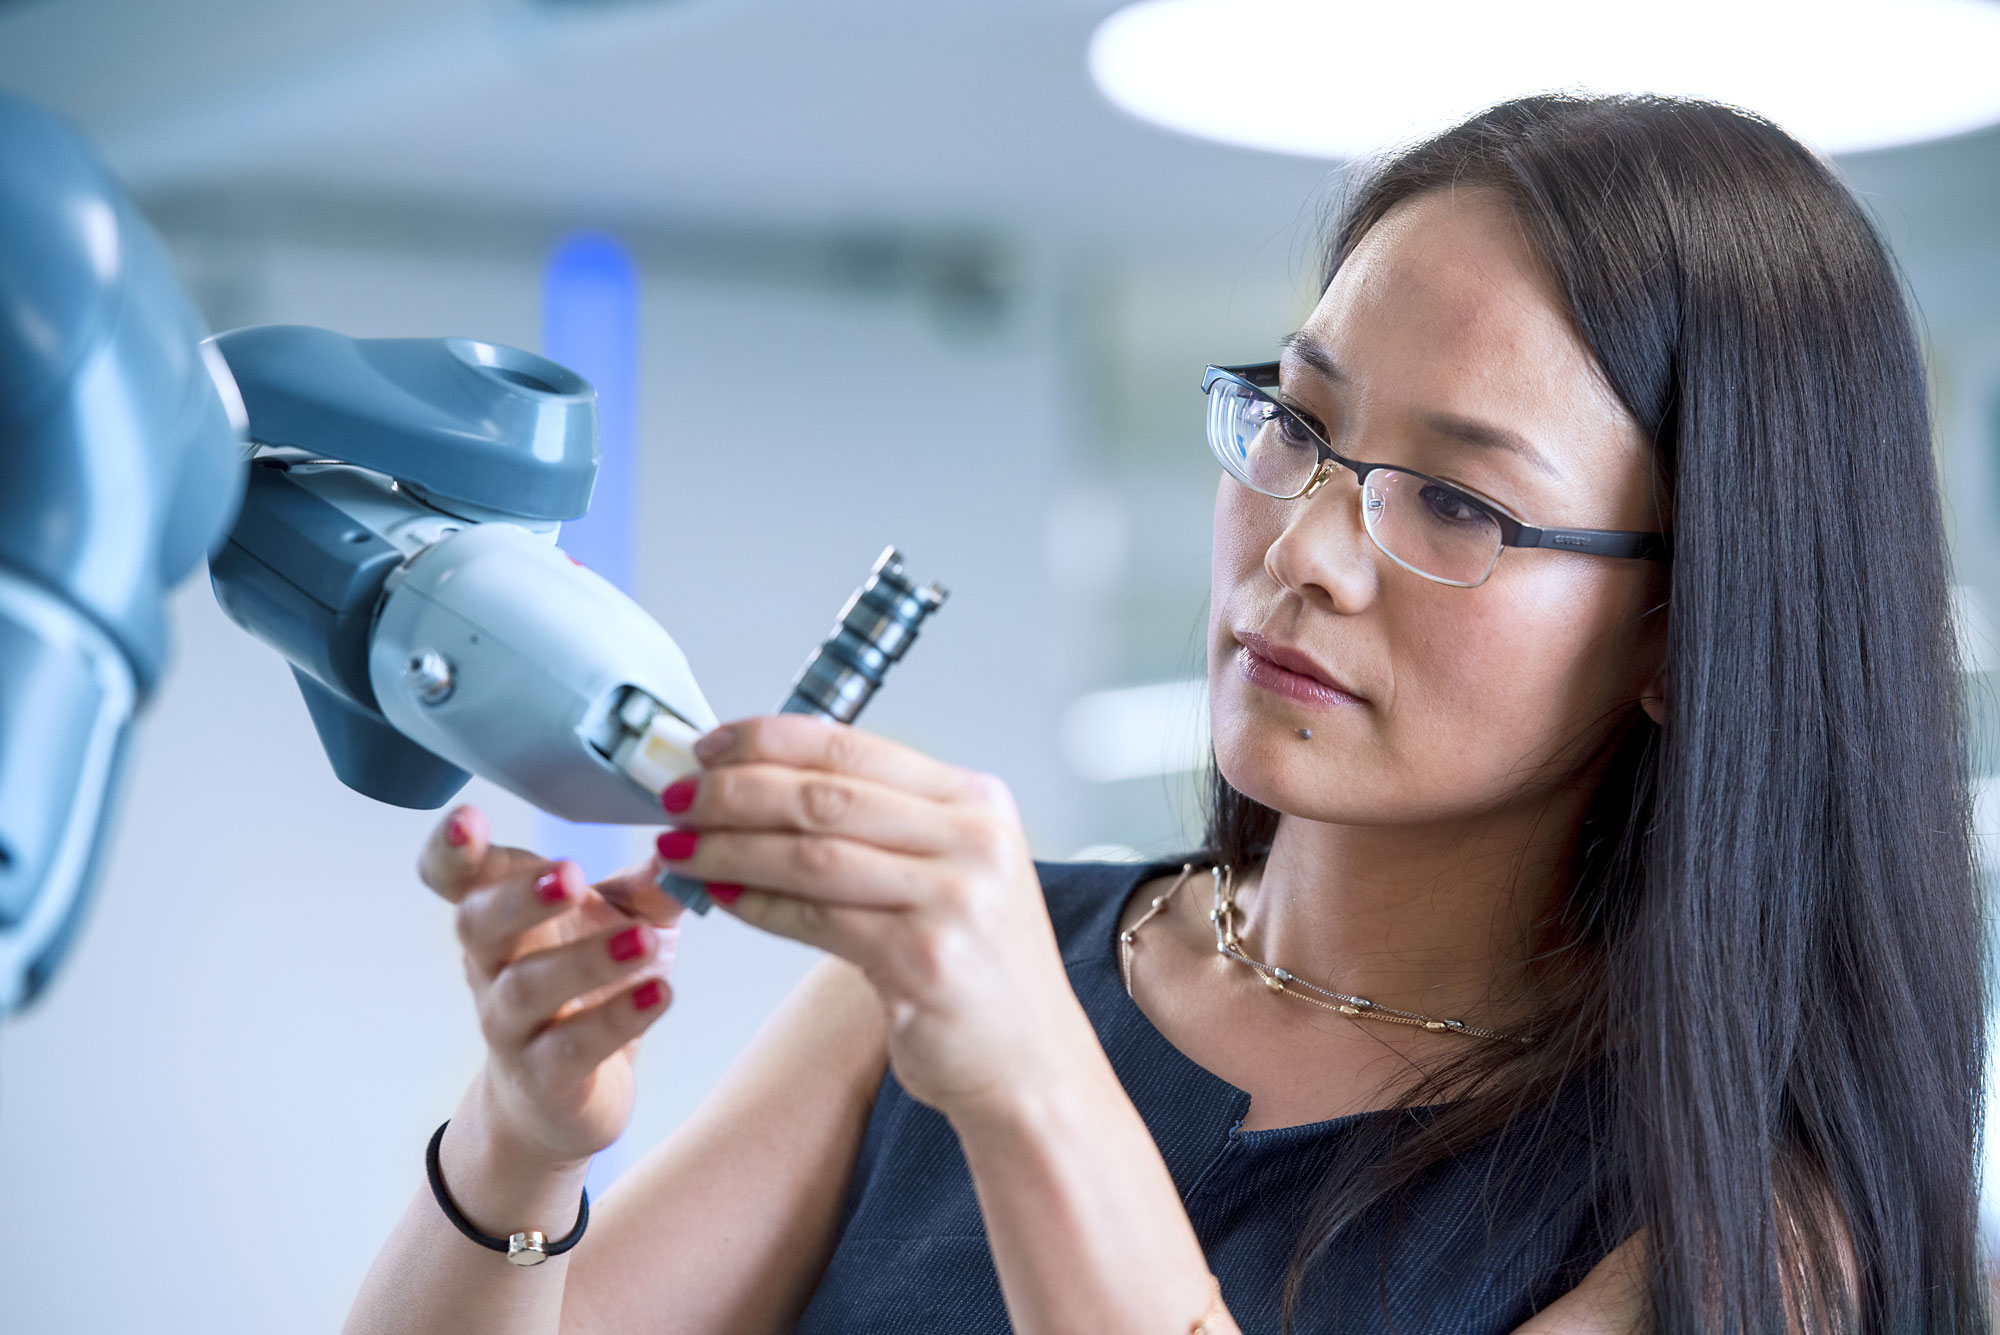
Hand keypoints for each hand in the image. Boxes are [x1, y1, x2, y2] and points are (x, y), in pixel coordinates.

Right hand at [417, 805, 681, 1166]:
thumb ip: (649, 885)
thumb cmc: (586, 988)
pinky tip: (660, 994)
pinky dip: (618, 1020)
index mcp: (502, 915)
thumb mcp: (624, 922)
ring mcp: (512, 1026)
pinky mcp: (546, 1077)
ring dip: (584, 960)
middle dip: (519, 897)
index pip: (454, 876)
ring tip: (642, 940)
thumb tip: (685, 844)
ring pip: (525, 989)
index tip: (469, 818)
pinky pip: (572, 1048)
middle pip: (477, 925)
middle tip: (570, 874)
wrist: (560, 1100)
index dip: (450, 849)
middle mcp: (492, 967)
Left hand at [648, 715, 1094, 1119]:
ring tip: (680, 848)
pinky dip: (759, 906)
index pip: (853, 745)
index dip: (768, 740)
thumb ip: (880, 824)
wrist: (1031, 1063)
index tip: (708, 746)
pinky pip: (817, 920)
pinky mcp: (925, 960)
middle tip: (676, 796)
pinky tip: (722, 897)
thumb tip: (765, 785)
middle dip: (735, 791)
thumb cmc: (977, 966)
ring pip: (812, 855)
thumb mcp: (950, 870)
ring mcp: (954, 899)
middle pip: (825, 795)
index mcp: (976, 800)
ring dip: (731, 848)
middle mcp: (973, 839)